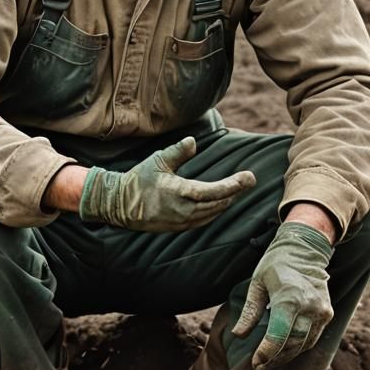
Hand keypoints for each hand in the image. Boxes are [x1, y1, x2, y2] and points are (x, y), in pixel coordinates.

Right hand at [79, 136, 255, 232]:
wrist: (120, 204)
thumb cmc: (139, 179)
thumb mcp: (157, 161)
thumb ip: (178, 152)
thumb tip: (193, 142)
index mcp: (178, 192)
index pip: (213, 191)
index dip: (233, 185)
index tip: (248, 177)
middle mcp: (182, 210)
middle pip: (217, 203)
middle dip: (235, 191)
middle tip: (249, 179)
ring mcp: (181, 222)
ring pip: (212, 213)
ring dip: (226, 201)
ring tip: (238, 188)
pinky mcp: (179, 227)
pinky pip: (204, 220)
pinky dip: (215, 210)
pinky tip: (221, 202)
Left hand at [233, 222, 333, 369]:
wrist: (305, 248)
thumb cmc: (276, 264)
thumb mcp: (257, 283)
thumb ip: (250, 311)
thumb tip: (238, 334)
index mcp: (289, 297)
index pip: (279, 336)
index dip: (266, 353)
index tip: (255, 363)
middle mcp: (309, 306)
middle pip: (292, 344)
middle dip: (274, 360)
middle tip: (258, 368)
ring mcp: (321, 311)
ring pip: (304, 345)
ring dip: (286, 357)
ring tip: (268, 363)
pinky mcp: (327, 313)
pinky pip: (312, 338)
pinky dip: (298, 347)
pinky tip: (284, 351)